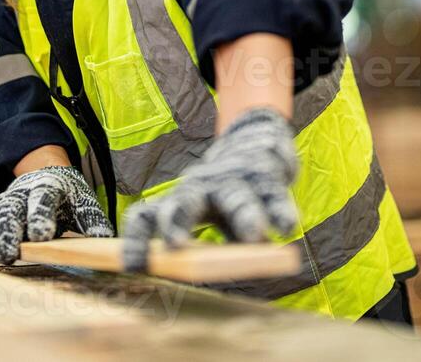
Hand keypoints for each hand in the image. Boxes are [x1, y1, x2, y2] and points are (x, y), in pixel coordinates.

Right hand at [0, 165, 113, 264]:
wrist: (46, 176)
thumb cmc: (67, 196)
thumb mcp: (83, 202)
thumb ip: (93, 219)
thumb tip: (106, 237)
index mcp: (49, 186)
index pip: (44, 198)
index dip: (41, 215)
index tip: (43, 236)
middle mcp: (24, 190)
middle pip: (13, 207)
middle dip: (11, 229)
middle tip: (12, 252)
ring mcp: (7, 198)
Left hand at [120, 107, 297, 272]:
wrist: (255, 142)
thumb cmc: (224, 194)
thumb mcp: (205, 216)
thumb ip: (204, 248)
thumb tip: (204, 277)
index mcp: (180, 200)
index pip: (148, 216)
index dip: (137, 241)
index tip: (134, 267)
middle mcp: (202, 186)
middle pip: (185, 200)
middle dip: (179, 221)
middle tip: (176, 245)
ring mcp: (234, 178)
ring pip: (236, 197)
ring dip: (245, 216)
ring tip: (253, 236)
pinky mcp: (265, 175)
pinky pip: (272, 194)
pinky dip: (279, 210)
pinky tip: (286, 227)